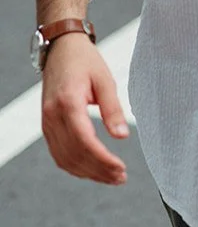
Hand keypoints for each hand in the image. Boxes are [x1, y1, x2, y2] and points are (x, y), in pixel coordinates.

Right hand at [41, 34, 128, 184]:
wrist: (61, 48)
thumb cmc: (84, 61)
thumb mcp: (105, 79)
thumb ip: (113, 109)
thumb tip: (122, 136)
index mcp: (68, 103)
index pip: (84, 141)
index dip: (102, 160)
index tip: (121, 168)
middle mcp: (53, 116)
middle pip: (74, 155)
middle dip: (98, 171)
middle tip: (120, 178)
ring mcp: (47, 123)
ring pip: (64, 159)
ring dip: (87, 173)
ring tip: (111, 177)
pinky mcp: (47, 126)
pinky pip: (58, 154)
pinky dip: (75, 166)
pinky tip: (92, 169)